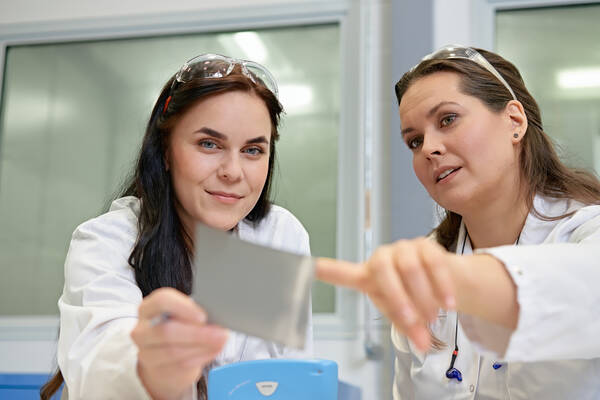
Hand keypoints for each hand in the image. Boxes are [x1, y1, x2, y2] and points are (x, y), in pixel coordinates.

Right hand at [131, 287, 227, 399]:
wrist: (166, 357)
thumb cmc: (179, 326)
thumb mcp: (184, 314)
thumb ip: (195, 311)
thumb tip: (219, 313)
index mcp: (149, 308)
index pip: (162, 301)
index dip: (183, 308)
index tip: (203, 316)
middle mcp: (142, 330)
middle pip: (167, 331)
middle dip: (198, 333)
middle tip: (221, 333)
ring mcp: (146, 352)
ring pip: (174, 351)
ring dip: (202, 347)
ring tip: (221, 341)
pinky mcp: (156, 370)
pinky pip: (180, 365)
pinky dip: (201, 357)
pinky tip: (213, 350)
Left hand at [316, 238, 458, 351]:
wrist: (442, 283)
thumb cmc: (412, 297)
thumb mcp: (406, 317)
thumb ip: (410, 330)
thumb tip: (423, 344)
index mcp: (368, 277)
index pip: (342, 272)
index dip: (326, 270)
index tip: (307, 265)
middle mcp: (382, 258)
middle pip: (382, 270)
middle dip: (399, 298)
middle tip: (414, 321)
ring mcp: (403, 248)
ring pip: (409, 268)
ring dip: (423, 297)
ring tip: (433, 316)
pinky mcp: (426, 245)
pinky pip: (433, 263)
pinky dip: (442, 286)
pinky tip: (449, 303)